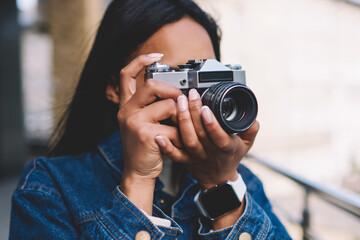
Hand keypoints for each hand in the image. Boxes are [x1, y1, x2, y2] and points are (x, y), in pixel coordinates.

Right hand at [112, 54, 181, 213]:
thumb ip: (152, 107)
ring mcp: (133, 122)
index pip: (126, 74)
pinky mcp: (145, 134)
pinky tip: (176, 142)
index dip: (140, 61)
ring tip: (178, 129)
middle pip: (151, 85)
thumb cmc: (145, 146)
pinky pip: (173, 126)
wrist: (138, 171)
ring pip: (168, 105)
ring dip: (180, 117)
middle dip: (172, 91)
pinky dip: (180, 134)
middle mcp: (126, 111)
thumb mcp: (142, 123)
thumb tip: (177, 93)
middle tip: (180, 102)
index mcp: (126, 106)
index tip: (156, 56)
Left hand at [155, 89, 259, 188]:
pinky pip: (174, 155)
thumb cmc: (231, 157)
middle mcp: (209, 152)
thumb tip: (253, 117)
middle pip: (200, 133)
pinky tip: (159, 135)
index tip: (206, 108)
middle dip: (193, 113)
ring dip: (182, 121)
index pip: (219, 136)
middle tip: (190, 95)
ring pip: (187, 140)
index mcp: (225, 147)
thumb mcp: (247, 144)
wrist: (218, 179)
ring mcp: (195, 157)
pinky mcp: (184, 160)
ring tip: (179, 103)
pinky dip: (166, 146)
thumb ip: (251, 129)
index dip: (212, 123)